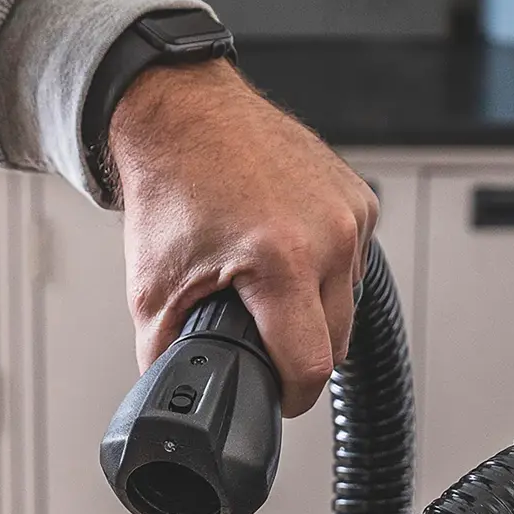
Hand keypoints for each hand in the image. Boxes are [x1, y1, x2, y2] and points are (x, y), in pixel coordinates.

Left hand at [107, 58, 378, 416]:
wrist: (182, 115)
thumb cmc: (170, 188)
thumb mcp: (152, 289)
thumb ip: (164, 354)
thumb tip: (174, 392)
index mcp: (283, 261)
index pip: (312, 367)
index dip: (290, 396)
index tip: (275, 397)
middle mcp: (330, 234)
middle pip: (337, 344)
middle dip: (299, 354)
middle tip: (260, 342)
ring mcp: (351, 214)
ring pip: (349, 305)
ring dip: (315, 313)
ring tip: (268, 291)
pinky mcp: (361, 198)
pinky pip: (353, 265)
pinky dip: (324, 273)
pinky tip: (288, 257)